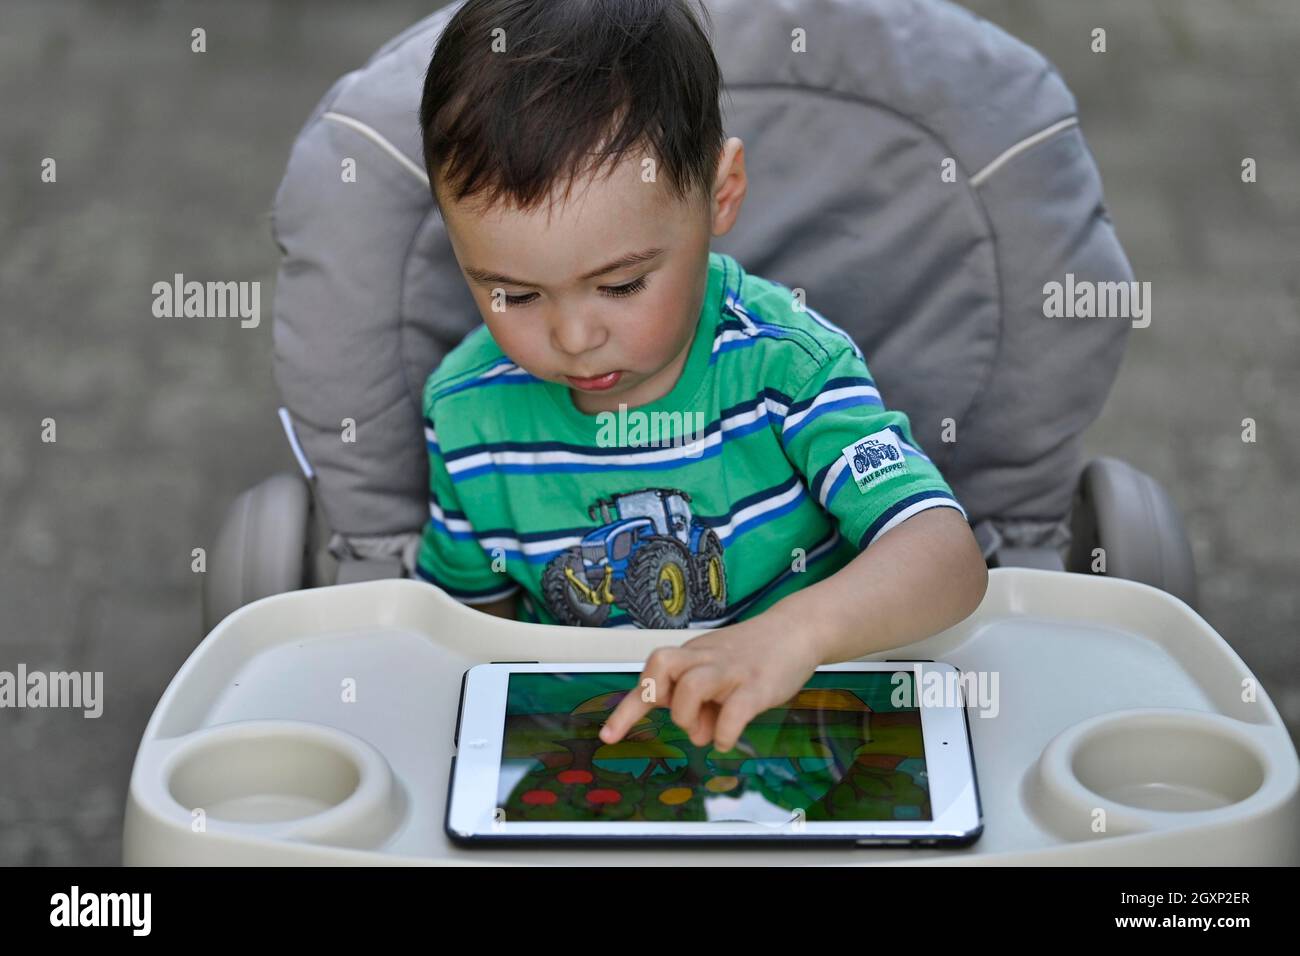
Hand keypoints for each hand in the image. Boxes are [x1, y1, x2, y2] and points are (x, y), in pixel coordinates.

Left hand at [597, 611, 823, 751]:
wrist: (797, 629)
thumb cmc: (754, 655)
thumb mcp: (720, 675)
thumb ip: (703, 705)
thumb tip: (698, 735)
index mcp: (692, 656)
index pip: (651, 674)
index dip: (627, 709)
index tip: (608, 736)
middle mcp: (706, 658)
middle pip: (661, 665)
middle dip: (661, 700)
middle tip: (686, 717)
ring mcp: (731, 670)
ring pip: (692, 686)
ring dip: (689, 716)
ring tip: (707, 728)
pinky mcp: (758, 685)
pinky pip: (734, 711)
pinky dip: (725, 734)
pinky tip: (728, 740)